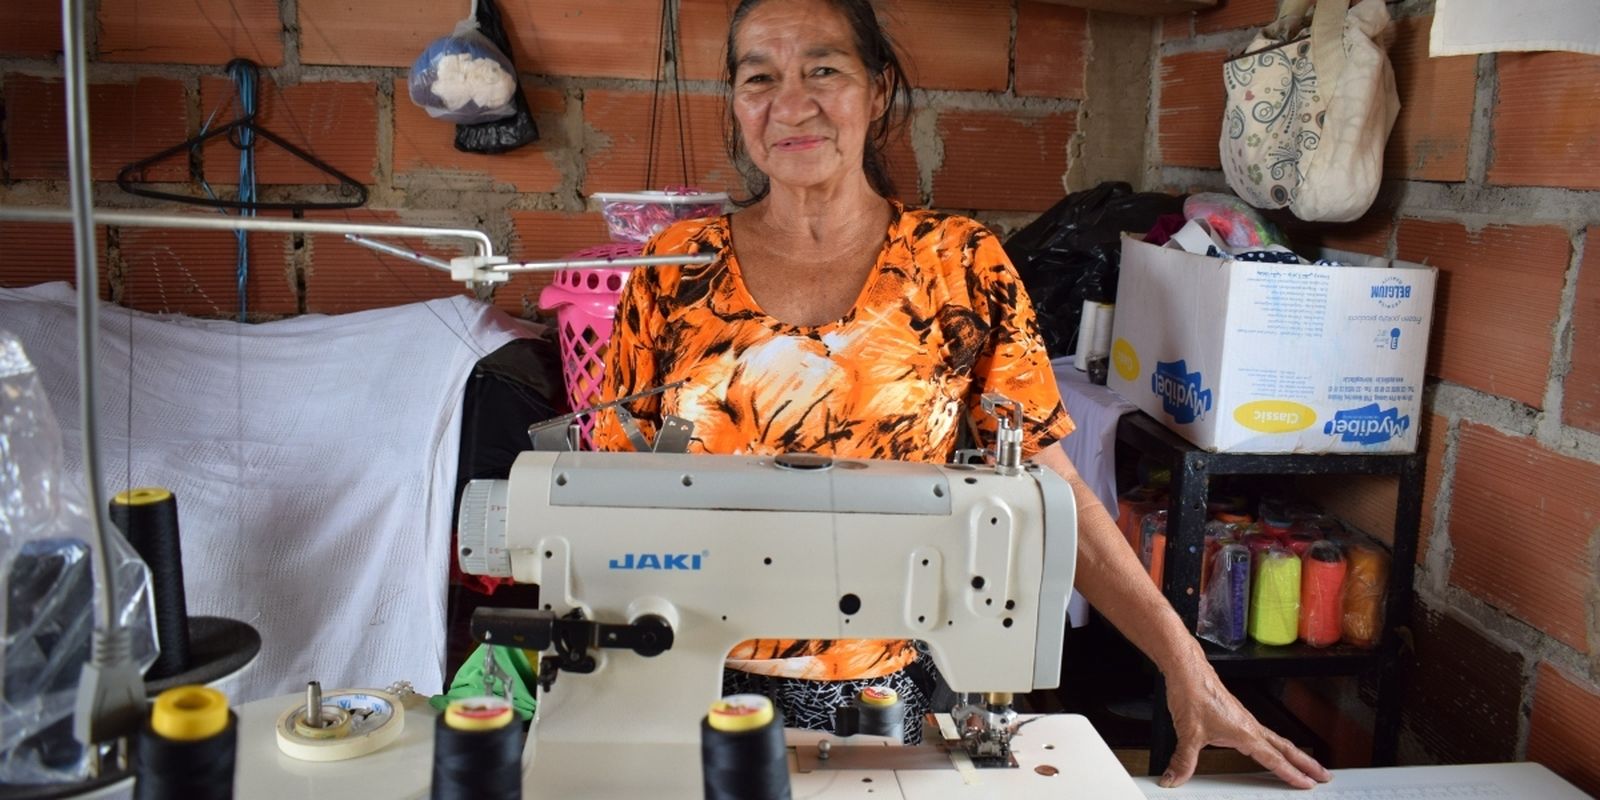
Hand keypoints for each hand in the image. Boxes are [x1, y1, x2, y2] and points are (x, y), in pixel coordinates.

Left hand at [1160, 666, 1331, 789]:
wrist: (1186, 669)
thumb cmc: (1192, 693)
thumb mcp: (1187, 734)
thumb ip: (1183, 761)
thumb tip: (1175, 779)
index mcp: (1245, 732)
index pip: (1274, 759)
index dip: (1292, 774)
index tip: (1308, 784)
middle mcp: (1249, 725)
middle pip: (1285, 748)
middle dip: (1306, 762)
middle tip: (1324, 774)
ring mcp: (1244, 719)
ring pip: (1275, 739)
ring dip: (1292, 753)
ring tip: (1302, 764)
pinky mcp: (1235, 714)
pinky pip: (1261, 733)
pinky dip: (1272, 743)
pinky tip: (1265, 747)